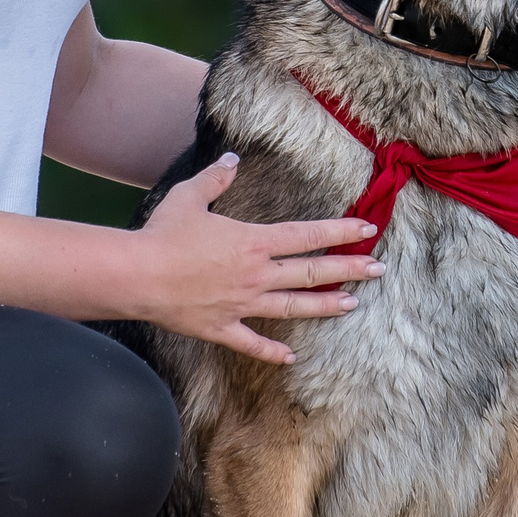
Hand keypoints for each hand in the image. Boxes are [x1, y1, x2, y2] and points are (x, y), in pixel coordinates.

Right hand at [132, 154, 383, 361]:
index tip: (366, 230)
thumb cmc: (163, 235)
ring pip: (293, 307)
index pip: (308, 234)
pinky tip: (290, 357)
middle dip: (349, 270)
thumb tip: (232, 159)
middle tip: (379, 270)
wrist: (138, 275)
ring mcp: (242, 305)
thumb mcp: (190, 196)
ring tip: (352, 305)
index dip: (340, 231)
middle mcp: (256, 274)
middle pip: (312, 272)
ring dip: (325, 306)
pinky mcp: (223, 328)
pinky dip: (272, 351)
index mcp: (253, 242)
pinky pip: (253, 343)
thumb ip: (216, 178)